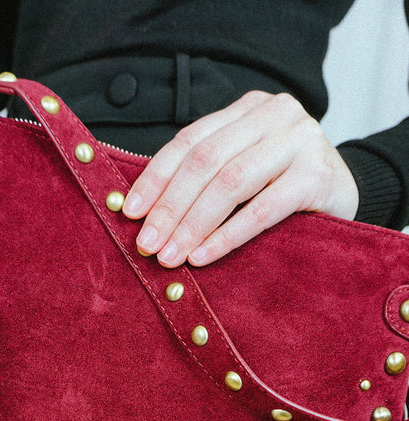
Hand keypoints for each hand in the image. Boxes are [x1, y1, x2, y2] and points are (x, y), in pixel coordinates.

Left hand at [122, 91, 358, 267]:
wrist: (346, 195)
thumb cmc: (285, 188)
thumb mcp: (245, 170)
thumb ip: (206, 176)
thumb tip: (144, 213)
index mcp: (248, 108)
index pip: (190, 141)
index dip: (155, 177)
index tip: (129, 211)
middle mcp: (275, 114)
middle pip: (206, 161)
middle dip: (169, 207)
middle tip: (147, 244)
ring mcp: (300, 140)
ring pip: (230, 182)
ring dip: (193, 224)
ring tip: (170, 256)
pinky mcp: (319, 174)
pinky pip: (262, 209)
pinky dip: (227, 236)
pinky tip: (203, 256)